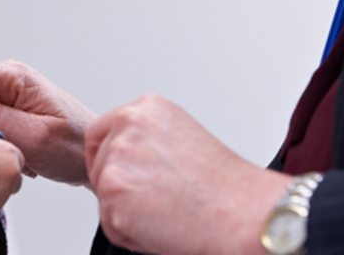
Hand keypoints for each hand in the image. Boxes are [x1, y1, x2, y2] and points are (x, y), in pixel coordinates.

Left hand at [85, 94, 291, 254]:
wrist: (244, 214)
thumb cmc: (224, 186)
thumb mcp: (181, 137)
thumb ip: (147, 139)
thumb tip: (126, 158)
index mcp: (146, 108)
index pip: (101, 131)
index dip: (106, 158)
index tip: (119, 175)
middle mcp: (128, 124)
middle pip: (99, 163)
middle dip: (118, 187)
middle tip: (154, 203)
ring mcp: (117, 156)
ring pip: (104, 195)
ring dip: (127, 213)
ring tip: (167, 213)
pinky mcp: (113, 190)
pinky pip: (110, 223)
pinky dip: (131, 235)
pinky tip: (163, 226)